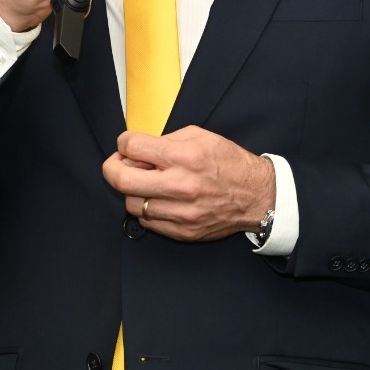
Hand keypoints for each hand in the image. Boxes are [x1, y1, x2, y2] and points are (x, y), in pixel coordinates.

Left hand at [101, 126, 275, 241]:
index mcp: (185, 156)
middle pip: (122, 180)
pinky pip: (147, 222)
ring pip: (131, 204)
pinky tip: (159, 199)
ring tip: (145, 183)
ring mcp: (181, 213)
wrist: (256, 196)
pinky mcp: (182, 232)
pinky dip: (147, 209)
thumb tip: (137, 150)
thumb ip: (166, 140)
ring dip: (132, 191)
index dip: (124, 143)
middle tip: (118, 164)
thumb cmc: (229, 164)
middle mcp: (181, 186)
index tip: (127, 145)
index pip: (132, 147)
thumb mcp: (201, 137)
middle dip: (112, 168)